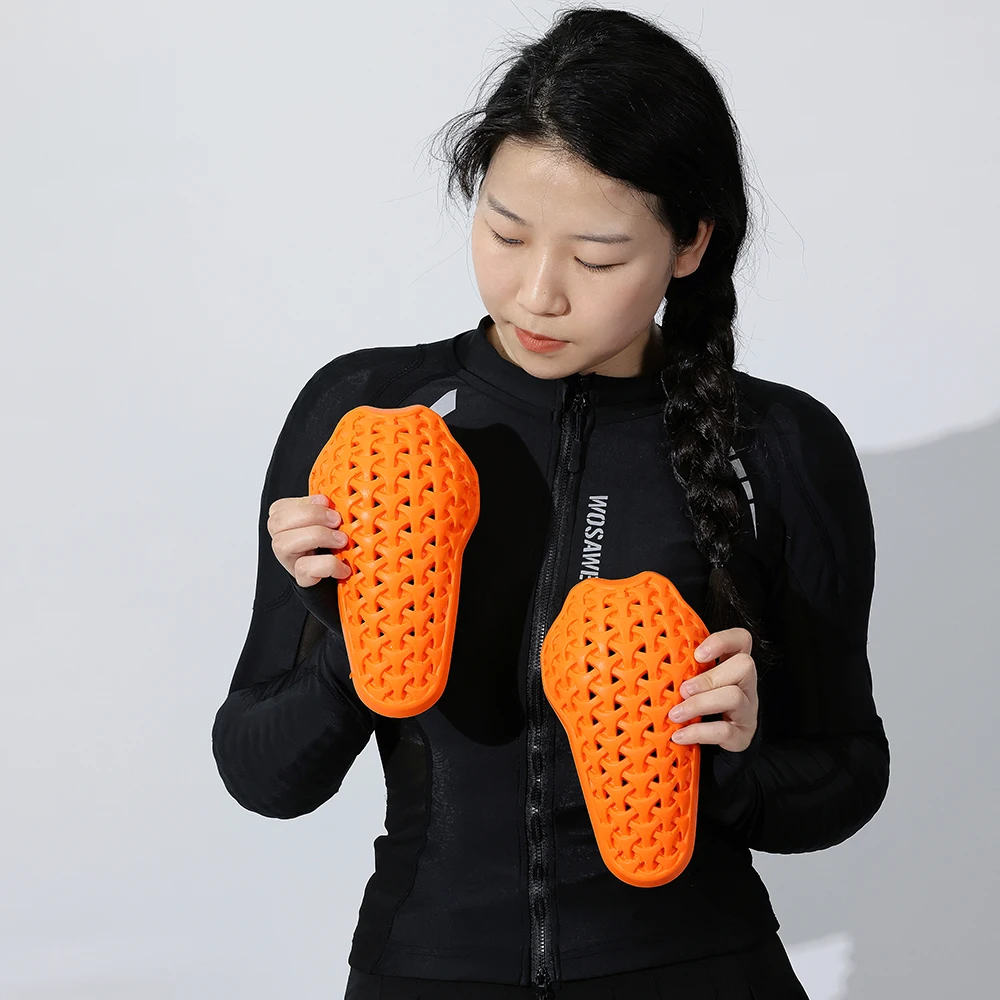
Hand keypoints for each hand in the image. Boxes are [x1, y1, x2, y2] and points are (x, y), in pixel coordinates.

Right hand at [267, 494, 351, 585]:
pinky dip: (328, 565)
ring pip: (283, 544)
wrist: (338, 581)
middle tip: (336, 520)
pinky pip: (304, 569)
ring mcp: (290, 562)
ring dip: (317, 536)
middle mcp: (283, 542)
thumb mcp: (329, 524)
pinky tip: (343, 567)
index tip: (327, 502)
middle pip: (277, 522)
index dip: (304, 502)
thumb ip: (327, 510)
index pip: (280, 507)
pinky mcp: (302, 580)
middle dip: (310, 515)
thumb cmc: (333, 547)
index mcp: (287, 525)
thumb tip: (336, 499)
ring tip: (341, 540)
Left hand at [668, 627, 757, 752]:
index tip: (697, 654)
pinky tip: (679, 735)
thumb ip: (683, 671)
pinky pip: (725, 731)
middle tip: (682, 689)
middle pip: (744, 666)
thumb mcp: (695, 683)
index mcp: (732, 666)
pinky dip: (698, 732)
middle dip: (709, 677)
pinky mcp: (742, 735)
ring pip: (734, 697)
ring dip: (699, 704)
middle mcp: (745, 684)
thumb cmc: (699, 704)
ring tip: (675, 714)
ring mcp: (747, 710)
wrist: (717, 746)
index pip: (741, 639)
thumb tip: (646, 660)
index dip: (723, 641)